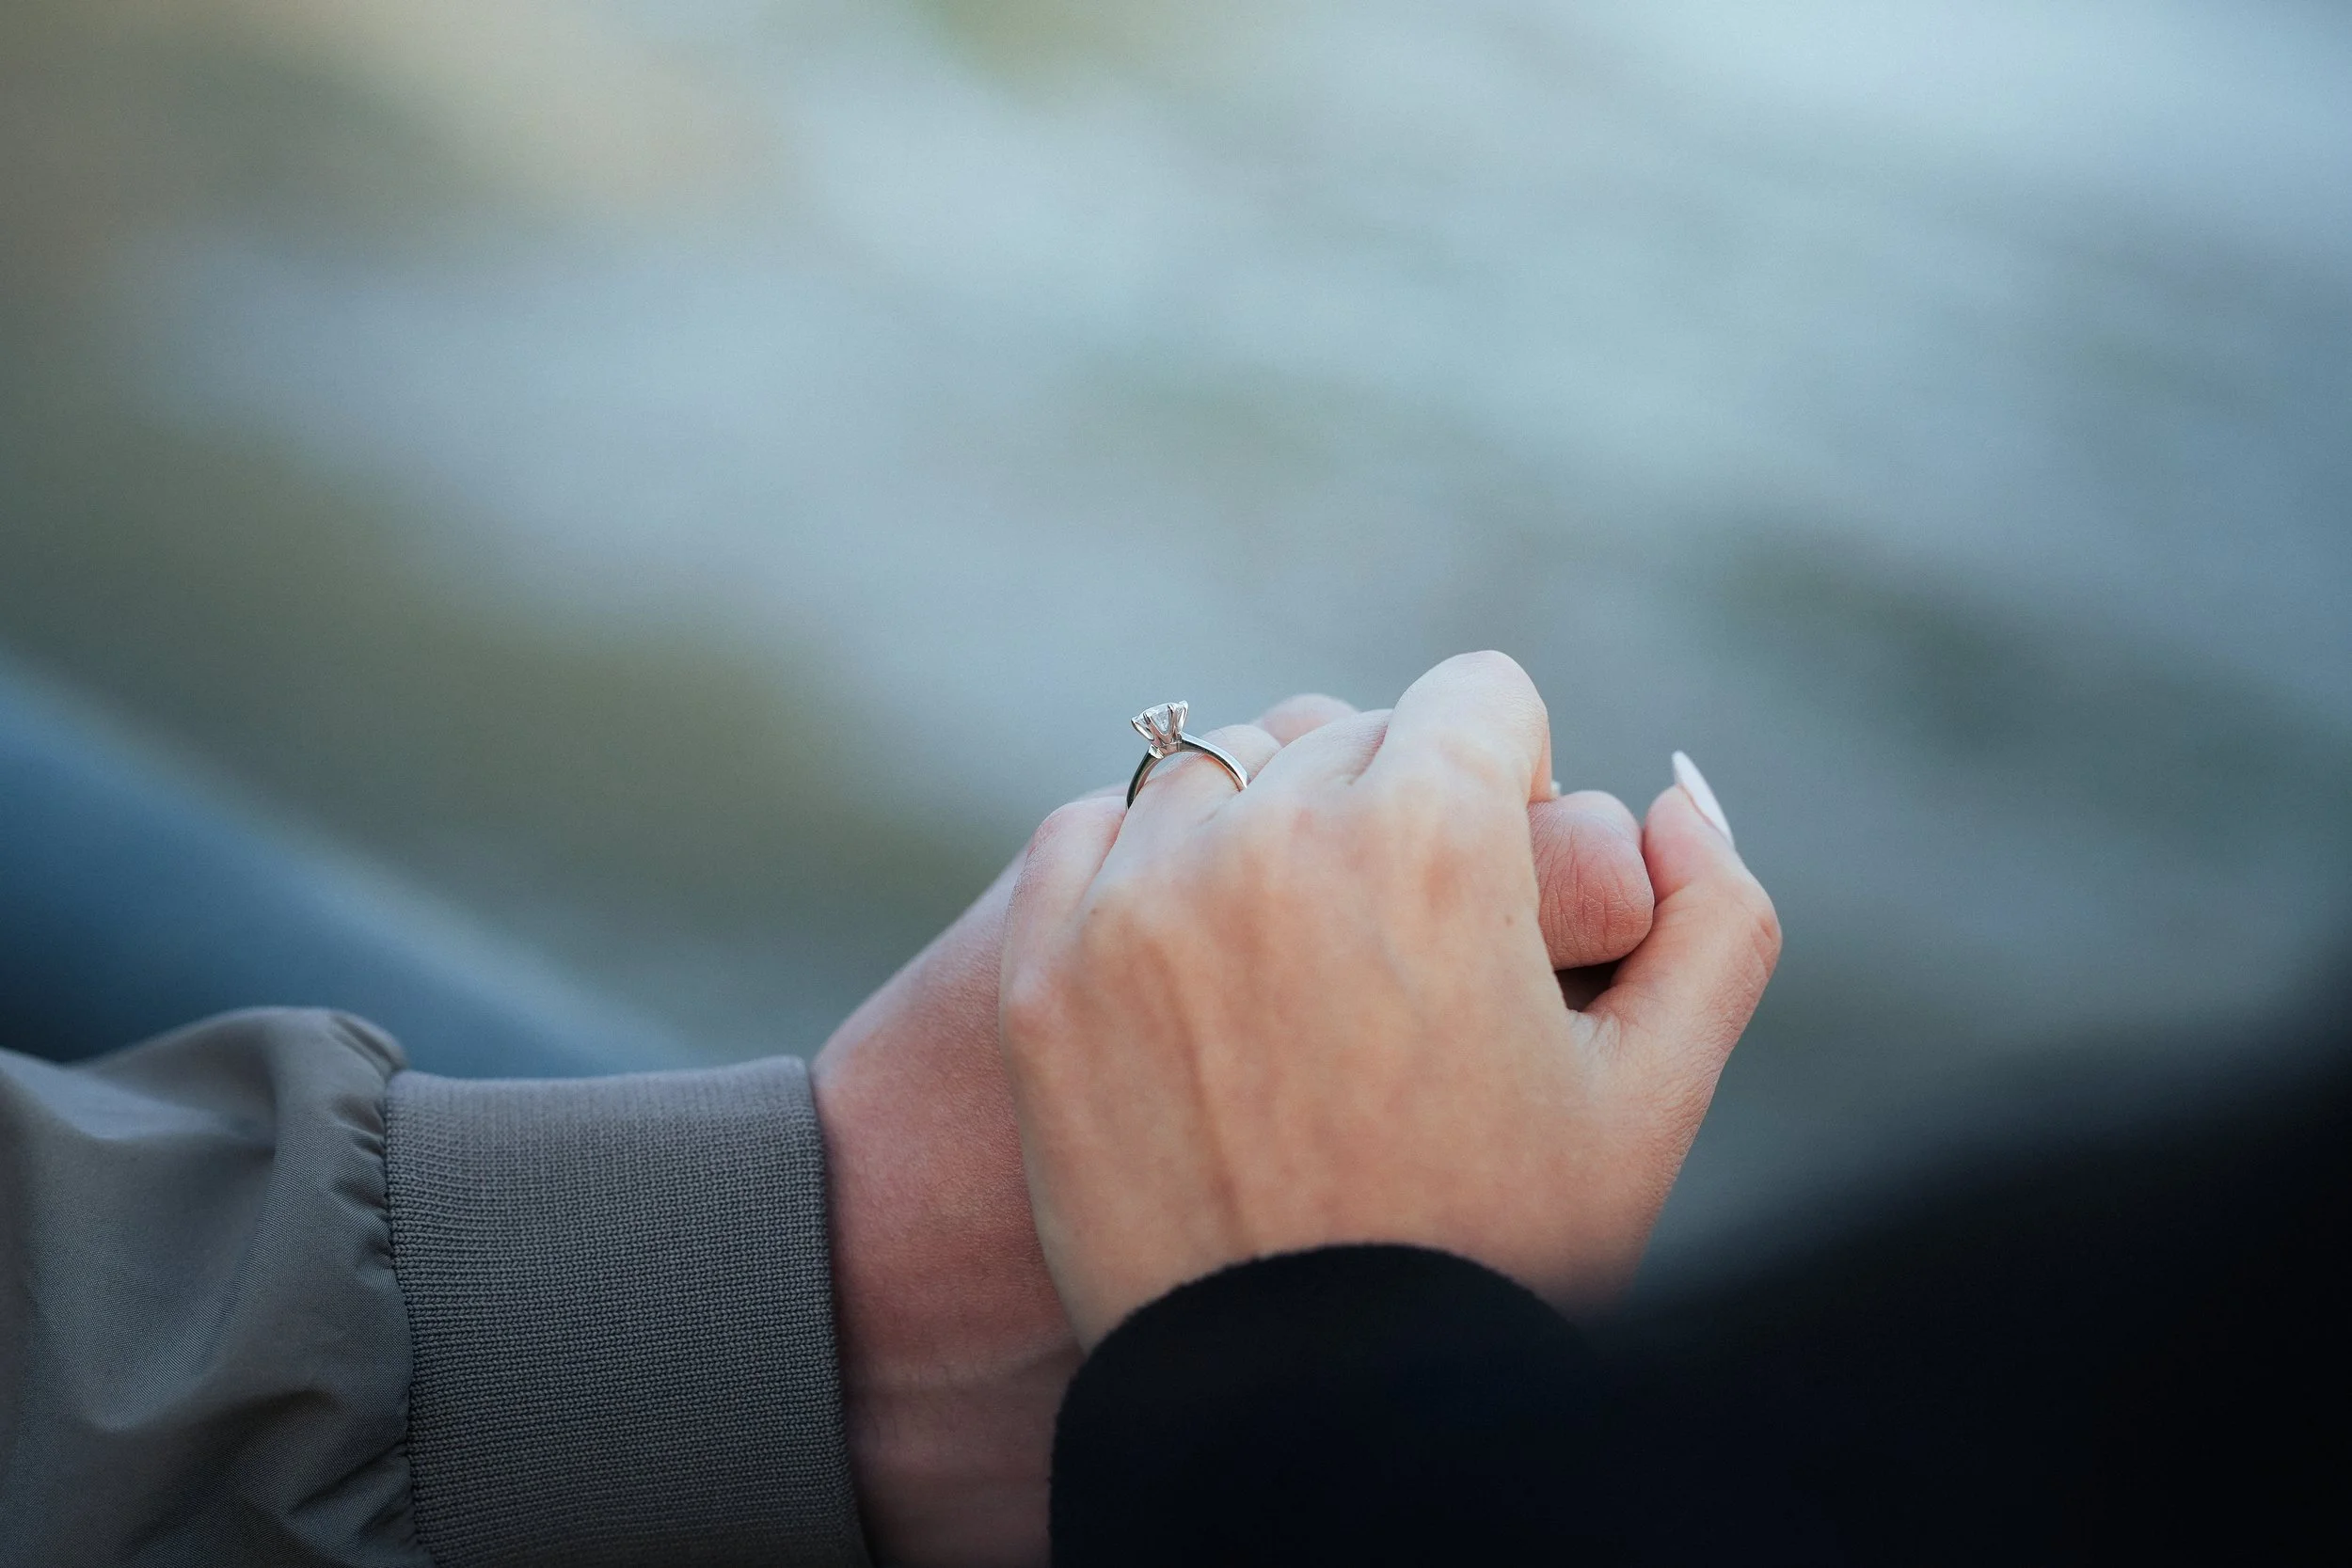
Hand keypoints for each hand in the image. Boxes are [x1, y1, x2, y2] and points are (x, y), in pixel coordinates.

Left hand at [812, 692, 1654, 1564]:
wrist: (1304, 1415)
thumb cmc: (1493, 1254)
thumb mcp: (1652, 1100)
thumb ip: (1714, 918)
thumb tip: (1674, 799)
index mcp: (1433, 836)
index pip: (1481, 695)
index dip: (1511, 787)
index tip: (1494, 883)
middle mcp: (1272, 833)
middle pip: (1350, 732)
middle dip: (1393, 813)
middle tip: (1399, 954)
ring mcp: (1136, 899)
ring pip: (1217, 770)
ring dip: (1265, 829)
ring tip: (1296, 962)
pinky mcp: (1039, 969)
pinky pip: (1089, 831)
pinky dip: (1137, 866)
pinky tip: (1187, 963)